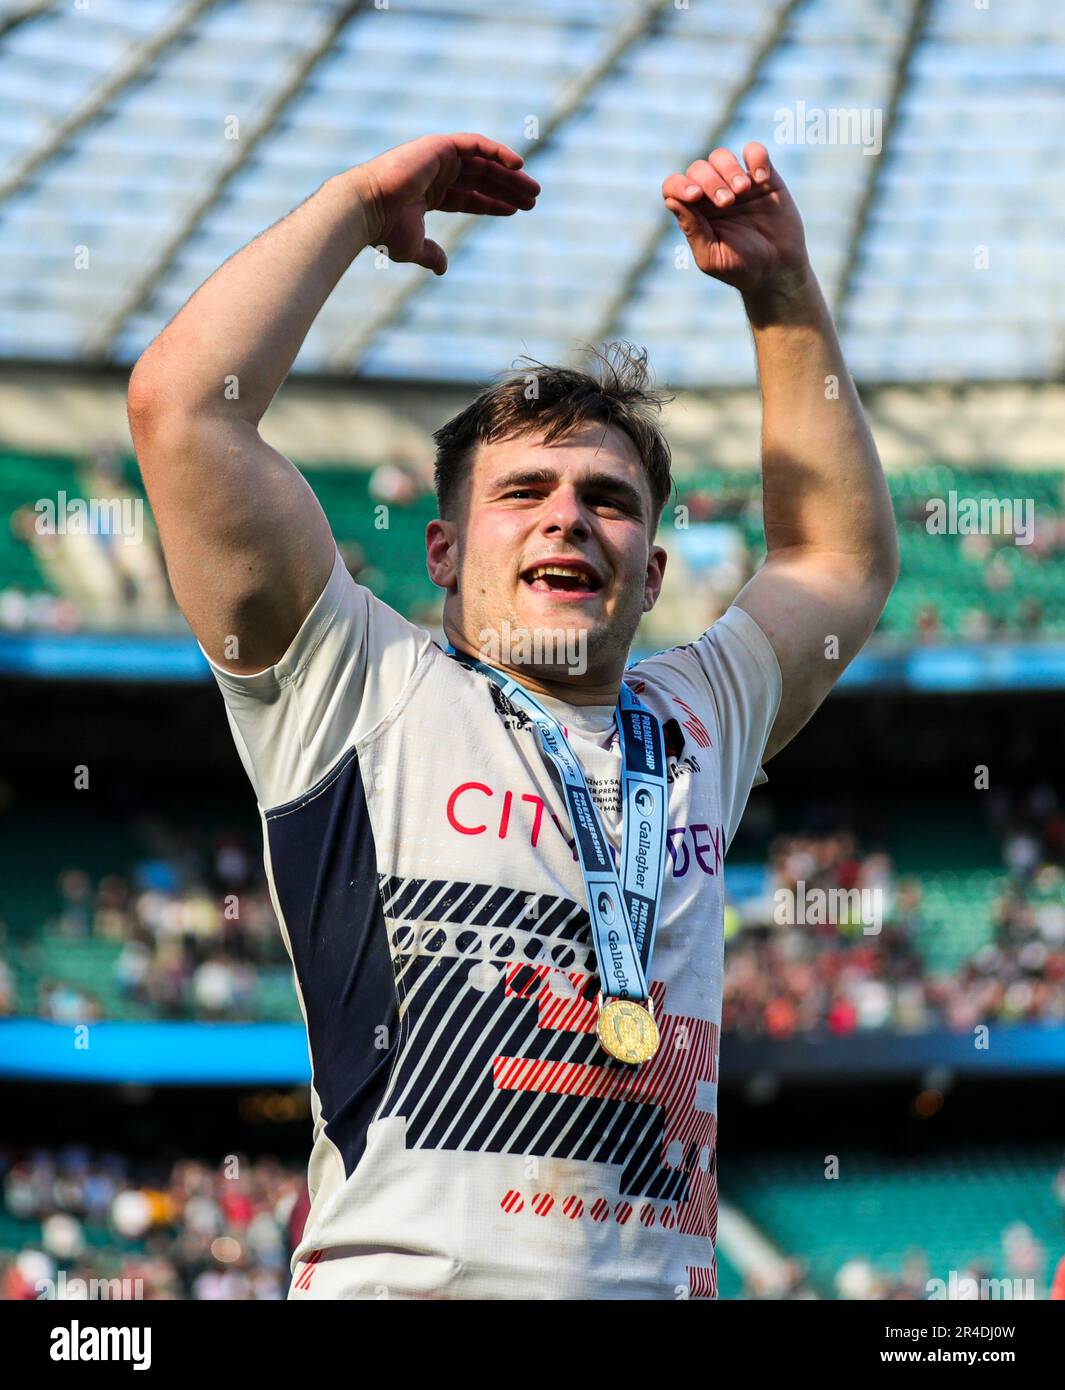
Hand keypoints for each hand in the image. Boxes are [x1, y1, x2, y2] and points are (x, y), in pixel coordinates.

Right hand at [352, 132, 539, 275]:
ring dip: (510, 174)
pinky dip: (498, 151)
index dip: (493, 202)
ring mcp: (438, 157)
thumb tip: (443, 267)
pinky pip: (477, 144)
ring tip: (532, 190)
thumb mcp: (413, 247)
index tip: (515, 210)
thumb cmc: (384, 230)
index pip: (469, 195)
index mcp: (429, 192)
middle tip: (533, 200)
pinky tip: (519, 165)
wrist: (367, 208)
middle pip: (482, 177)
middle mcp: (435, 172)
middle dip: (508, 188)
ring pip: (484, 162)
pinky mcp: (440, 146)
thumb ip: (430, 253)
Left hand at [662, 142, 808, 297]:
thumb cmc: (741, 268)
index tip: (695, 196)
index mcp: (695, 213)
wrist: (779, 269)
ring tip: (743, 191)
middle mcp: (711, 194)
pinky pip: (754, 151)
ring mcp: (737, 183)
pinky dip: (756, 157)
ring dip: (729, 169)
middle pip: (697, 168)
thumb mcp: (711, 257)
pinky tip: (761, 178)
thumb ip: (692, 229)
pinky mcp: (763, 177)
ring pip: (721, 156)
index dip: (679, 185)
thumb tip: (670, 200)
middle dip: (710, 181)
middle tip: (727, 203)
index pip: (673, 187)